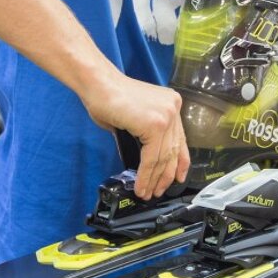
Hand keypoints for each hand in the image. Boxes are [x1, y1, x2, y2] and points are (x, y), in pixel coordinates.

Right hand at [87, 72, 189, 199]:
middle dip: (165, 175)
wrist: (97, 84)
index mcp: (171, 104)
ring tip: (147, 193)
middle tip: (158, 190)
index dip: (180, 162)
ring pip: (163, 157)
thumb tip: (148, 159)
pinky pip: (151, 158)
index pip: (180, 139)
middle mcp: (173, 108)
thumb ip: (146, 134)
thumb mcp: (136, 117)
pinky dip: (145, 175)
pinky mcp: (155, 125)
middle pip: (173, 150)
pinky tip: (141, 185)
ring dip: (154, 179)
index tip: (178, 177)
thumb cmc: (108, 98)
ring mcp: (166, 116)